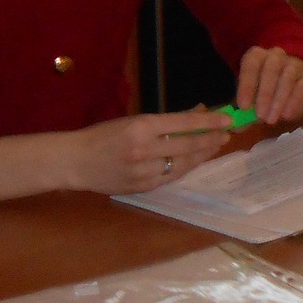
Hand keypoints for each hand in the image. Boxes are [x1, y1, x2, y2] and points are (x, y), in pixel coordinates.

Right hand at [62, 108, 231, 194]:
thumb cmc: (104, 135)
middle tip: (226, 135)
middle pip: (188, 146)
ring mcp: (143, 172)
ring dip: (202, 155)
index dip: (208, 122)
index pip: (184, 124)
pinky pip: (170, 177)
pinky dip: (184, 168)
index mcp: (142, 127)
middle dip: (211, 140)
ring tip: (215, 147)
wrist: (75, 162)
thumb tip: (198, 114)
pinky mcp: (141, 188)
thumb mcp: (134, 120)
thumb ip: (165, 121)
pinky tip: (194, 161)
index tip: (226, 119)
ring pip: (182, 164)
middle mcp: (144, 150)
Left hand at [237, 46, 302, 124]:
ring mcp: (293, 65)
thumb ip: (242, 113)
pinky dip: (293, 102)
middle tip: (260, 115)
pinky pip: (302, 87)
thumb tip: (235, 127)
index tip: (244, 107)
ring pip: (288, 77)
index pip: (251, 65)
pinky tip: (286, 116)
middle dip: (265, 93)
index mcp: (256, 57)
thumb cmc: (262, 92)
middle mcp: (275, 56)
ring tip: (271, 120)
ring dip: (278, 100)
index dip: (247, 85)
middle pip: (271, 68)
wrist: (289, 87)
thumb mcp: (248, 100)